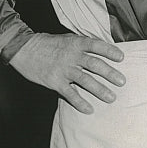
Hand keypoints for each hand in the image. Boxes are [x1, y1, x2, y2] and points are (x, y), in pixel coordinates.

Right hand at [9, 33, 124, 113]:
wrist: (24, 49)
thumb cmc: (48, 43)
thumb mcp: (68, 38)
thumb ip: (82, 44)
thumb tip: (100, 50)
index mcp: (76, 43)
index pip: (97, 46)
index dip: (110, 51)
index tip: (121, 58)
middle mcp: (72, 56)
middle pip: (95, 65)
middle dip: (110, 74)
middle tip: (122, 82)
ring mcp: (64, 70)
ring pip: (86, 81)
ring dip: (100, 90)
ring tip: (111, 97)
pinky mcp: (55, 82)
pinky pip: (70, 94)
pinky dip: (80, 102)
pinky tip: (89, 109)